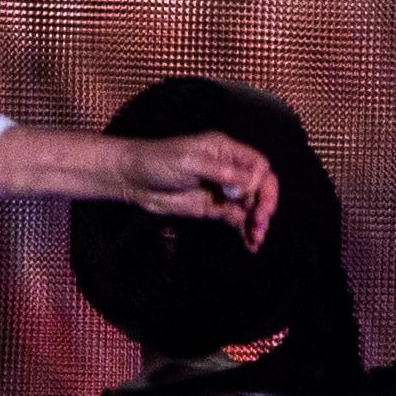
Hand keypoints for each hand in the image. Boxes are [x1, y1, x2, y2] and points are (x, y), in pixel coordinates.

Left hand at [114, 133, 277, 245]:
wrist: (132, 179)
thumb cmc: (158, 161)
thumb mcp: (190, 162)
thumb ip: (221, 173)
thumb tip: (249, 184)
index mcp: (226, 151)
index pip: (258, 165)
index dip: (261, 182)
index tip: (251, 197)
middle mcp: (228, 170)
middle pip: (259, 187)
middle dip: (263, 204)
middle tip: (260, 222)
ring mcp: (221, 190)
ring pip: (249, 206)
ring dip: (256, 221)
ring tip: (256, 238)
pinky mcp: (212, 208)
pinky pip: (235, 219)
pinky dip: (244, 231)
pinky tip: (250, 243)